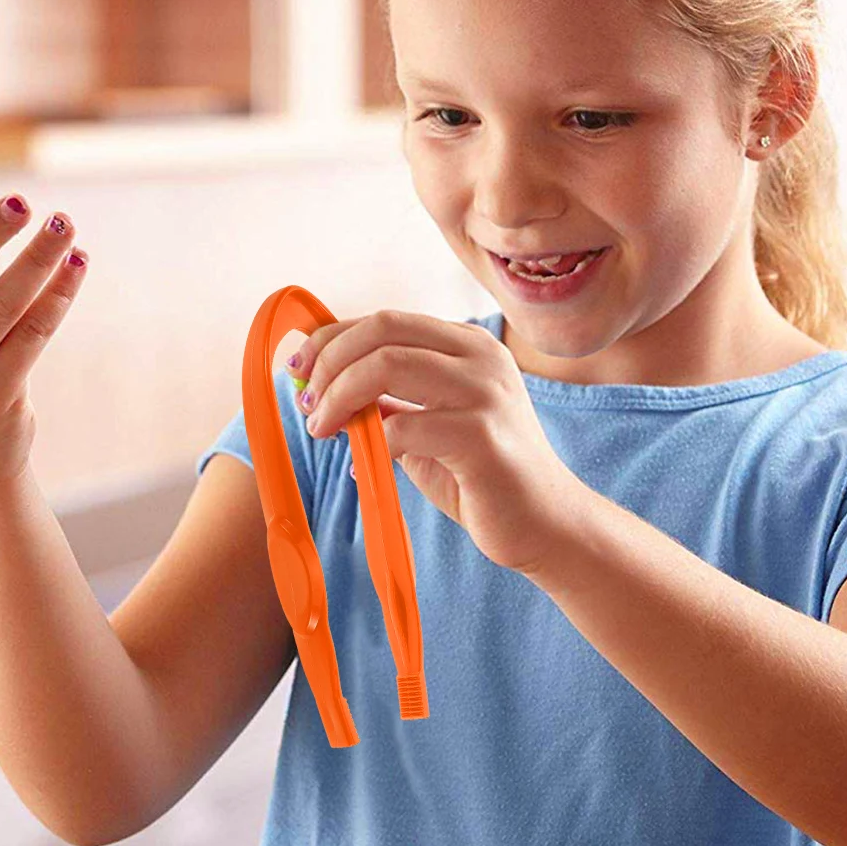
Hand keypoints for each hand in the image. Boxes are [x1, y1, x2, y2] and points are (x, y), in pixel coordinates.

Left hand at [289, 310, 579, 572]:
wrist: (547, 524)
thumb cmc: (482, 477)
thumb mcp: (428, 426)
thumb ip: (389, 401)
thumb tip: (324, 387)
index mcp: (468, 346)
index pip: (385, 321)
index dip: (332, 339)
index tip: (298, 369)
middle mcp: (480, 357)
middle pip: (382, 330)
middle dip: (329, 362)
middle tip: (305, 402)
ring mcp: (485, 393)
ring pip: (386, 365)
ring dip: (339, 396)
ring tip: (322, 428)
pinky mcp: (482, 437)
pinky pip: (402, 427)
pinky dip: (370, 445)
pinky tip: (364, 469)